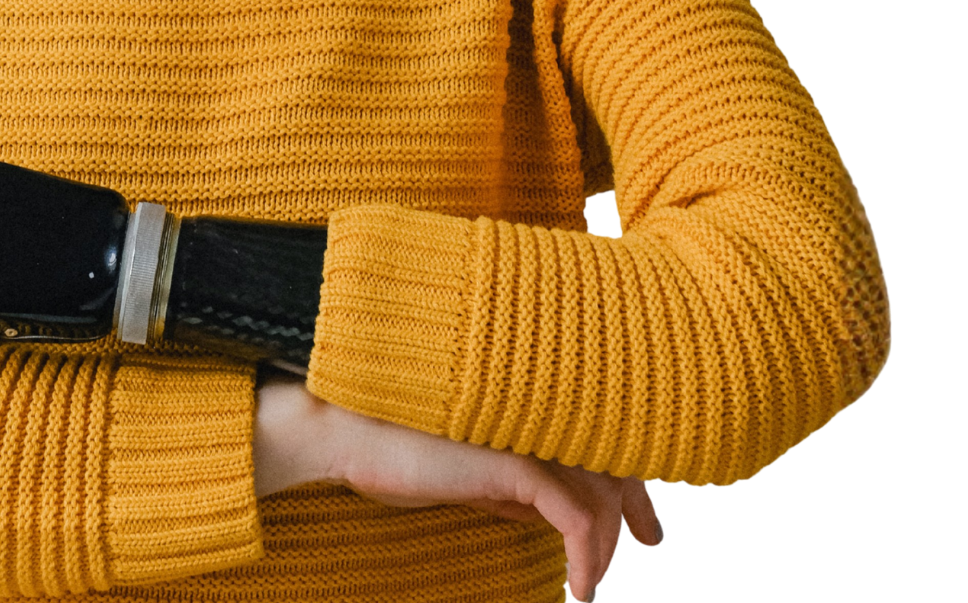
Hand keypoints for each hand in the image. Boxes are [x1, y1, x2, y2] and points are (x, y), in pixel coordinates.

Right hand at [320, 394, 662, 602]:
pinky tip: (576, 589)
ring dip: (603, 552)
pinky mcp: (515, 463)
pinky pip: (574, 519)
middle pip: (613, 464)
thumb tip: (546, 514)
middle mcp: (536, 420)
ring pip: (598, 498)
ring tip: (590, 587)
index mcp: (526, 417)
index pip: (598, 443)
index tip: (641, 522)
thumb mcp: (469, 479)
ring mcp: (528, 438)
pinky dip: (584, 558)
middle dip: (636, 510)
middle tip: (647, 544)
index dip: (628, 483)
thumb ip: (511, 487)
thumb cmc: (401, 457)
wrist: (355, 439)